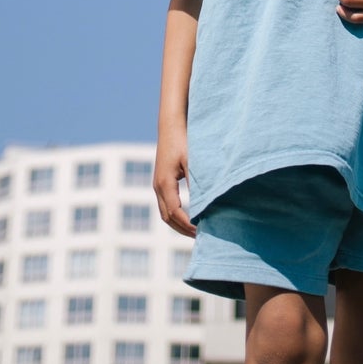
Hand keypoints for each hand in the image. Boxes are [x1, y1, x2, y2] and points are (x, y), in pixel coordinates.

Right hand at [153, 122, 195, 237]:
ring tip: (195, 231)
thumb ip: (196, 183)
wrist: (171, 125)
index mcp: (164, 184)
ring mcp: (157, 184)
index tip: (202, 233)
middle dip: (183, 229)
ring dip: (178, 224)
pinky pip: (166, 204)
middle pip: (167, 218)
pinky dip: (176, 215)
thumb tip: (205, 204)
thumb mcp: (192, 162)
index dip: (188, 225)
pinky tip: (189, 216)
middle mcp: (158, 187)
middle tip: (200, 238)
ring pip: (165, 213)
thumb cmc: (183, 141)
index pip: (175, 213)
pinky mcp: (161, 181)